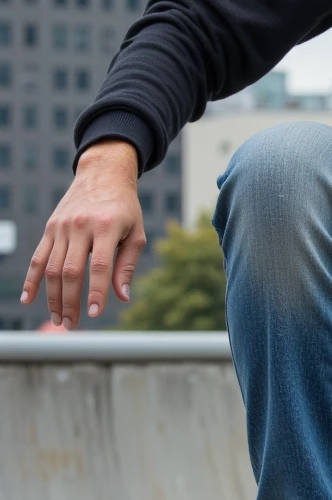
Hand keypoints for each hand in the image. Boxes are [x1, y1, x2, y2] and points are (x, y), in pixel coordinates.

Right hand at [21, 140, 145, 327]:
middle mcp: (80, 226)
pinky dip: (31, 279)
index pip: (99, 265)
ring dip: (53, 296)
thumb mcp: (136, 232)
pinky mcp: (50, 228)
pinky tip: (28, 298)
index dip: (96, 291)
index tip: (94, 313)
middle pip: (71, 270)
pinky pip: (38, 256)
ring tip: (58, 319)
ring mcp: (62, 227)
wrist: (102, 175)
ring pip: (52, 267)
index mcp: (106, 227)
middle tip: (71, 324)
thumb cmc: (125, 208)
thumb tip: (123, 297)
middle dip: (70, 301)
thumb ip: (127, 265)